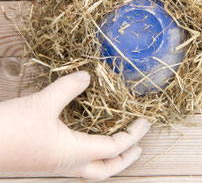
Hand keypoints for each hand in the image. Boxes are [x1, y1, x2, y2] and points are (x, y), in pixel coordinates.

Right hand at [0, 71, 149, 179]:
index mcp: (75, 152)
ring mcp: (58, 165)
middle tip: (139, 148)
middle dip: (126, 159)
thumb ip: (69, 88)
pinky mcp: (48, 160)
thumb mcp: (44, 103)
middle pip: (107, 170)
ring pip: (93, 169)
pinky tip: (90, 139)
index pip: (115, 146)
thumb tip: (87, 76)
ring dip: (111, 159)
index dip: (133, 134)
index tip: (144, 122)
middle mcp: (70, 163)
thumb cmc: (11, 129)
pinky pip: (80, 161)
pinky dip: (94, 152)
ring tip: (120, 146)